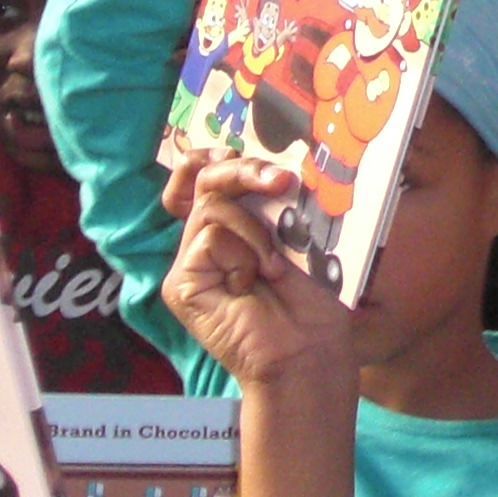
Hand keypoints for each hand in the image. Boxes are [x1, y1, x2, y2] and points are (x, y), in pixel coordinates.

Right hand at [159, 153, 355, 386]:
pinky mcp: (182, 284)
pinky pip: (208, 237)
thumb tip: (273, 158)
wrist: (310, 349)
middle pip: (202, 178)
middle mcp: (205, 240)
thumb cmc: (315, 296)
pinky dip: (243, 252)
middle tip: (281, 181)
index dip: (212, 155)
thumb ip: (275, 197)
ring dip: (256, 230)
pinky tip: (254, 282)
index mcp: (232, 225)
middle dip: (243, 169)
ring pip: (211, 206)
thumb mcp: (299, 231)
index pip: (201, 174)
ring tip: (276, 266)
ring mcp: (191, 263)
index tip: (236, 147)